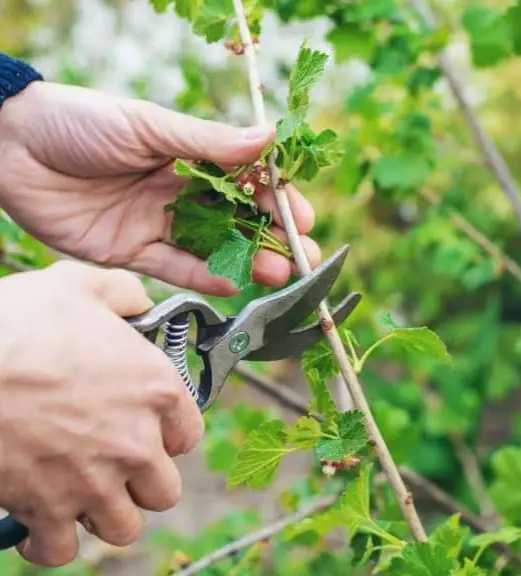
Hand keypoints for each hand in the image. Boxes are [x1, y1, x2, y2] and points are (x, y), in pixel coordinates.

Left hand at [0, 81, 320, 295]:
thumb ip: (209, 141)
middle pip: (237, 220)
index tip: (304, 215)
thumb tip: (270, 138)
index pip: (246, 181)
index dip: (277, 199)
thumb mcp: (149, 125)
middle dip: (273, 238)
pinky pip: (174, 268)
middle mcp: (178, 192)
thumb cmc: (80, 122)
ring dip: (248, 261)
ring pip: (213, 247)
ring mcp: (156, 223)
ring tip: (281, 274)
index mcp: (188, 156)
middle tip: (305, 257)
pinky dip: (204, 276)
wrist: (9, 148)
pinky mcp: (130, 251)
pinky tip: (234, 282)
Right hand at [0, 260, 203, 566]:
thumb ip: (122, 294)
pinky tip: (37, 522)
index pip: (188, 435)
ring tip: (79, 495)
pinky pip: (62, 551)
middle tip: (111, 466)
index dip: (166, 436)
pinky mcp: (48, 509)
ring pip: (123, 527)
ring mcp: (95, 480)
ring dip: (102, 514)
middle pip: (162, 490)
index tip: (145, 432)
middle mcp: (137, 442)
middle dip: (139, 483)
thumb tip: (138, 303)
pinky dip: (48, 543)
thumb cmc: (16, 323)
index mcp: (156, 390)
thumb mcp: (77, 286)